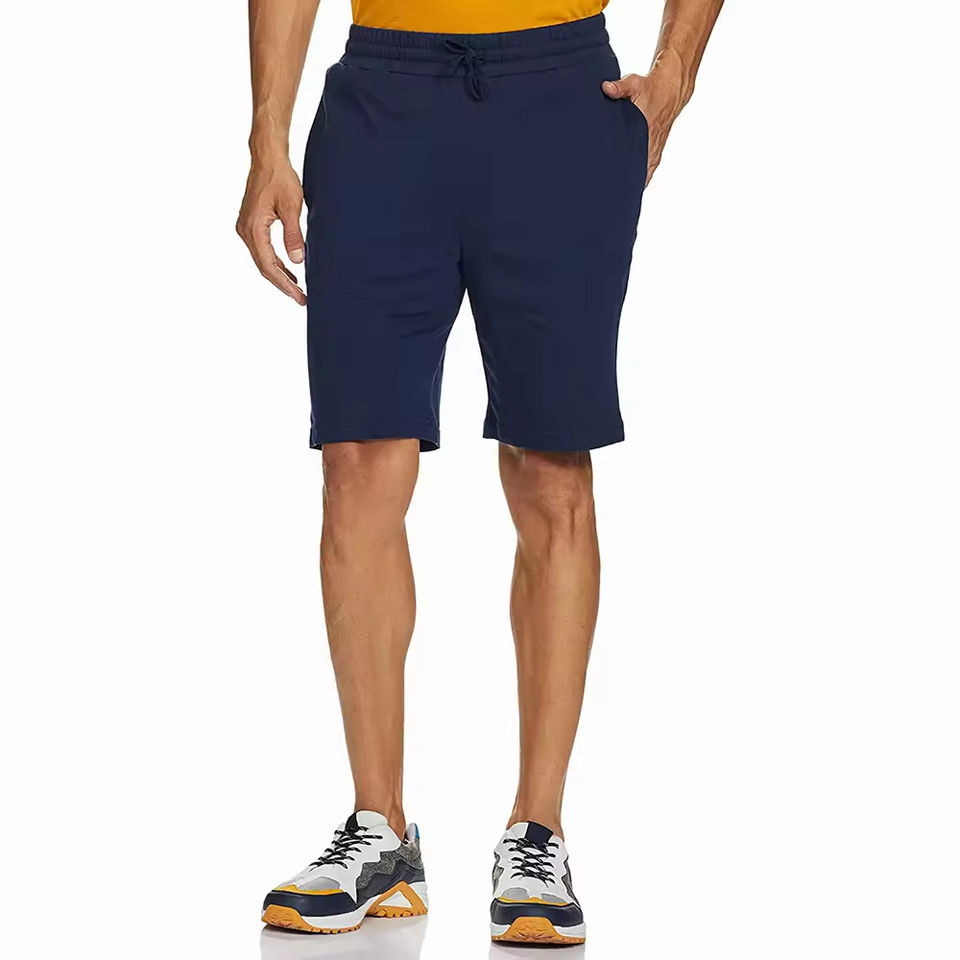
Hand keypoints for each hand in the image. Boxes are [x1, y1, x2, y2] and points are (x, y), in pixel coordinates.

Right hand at [236, 159, 306, 304]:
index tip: (299, 297)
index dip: (285, 284)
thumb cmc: (280, 178)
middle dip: (283, 284)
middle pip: (264, 267)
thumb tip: (297, 261)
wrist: (267, 158)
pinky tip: (289, 269)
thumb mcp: (292, 207)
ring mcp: (245, 227)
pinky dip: (275, 262)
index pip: (269, 266)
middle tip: (301, 299)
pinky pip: (262, 250)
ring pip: (263, 260)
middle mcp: (245, 230)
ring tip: (297, 289)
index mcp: (253, 228)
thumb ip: (294, 235)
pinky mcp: (250, 224)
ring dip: (279, 275)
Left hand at [602, 52, 685, 185]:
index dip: (624, 168)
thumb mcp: (634, 83)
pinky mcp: (657, 148)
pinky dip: (644, 178)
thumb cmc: (650, 87)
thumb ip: (619, 87)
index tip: (613, 179)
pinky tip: (635, 189)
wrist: (671, 89)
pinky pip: (651, 168)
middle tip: (612, 194)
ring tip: (623, 198)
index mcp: (646, 128)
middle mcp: (652, 141)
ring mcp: (656, 147)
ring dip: (636, 183)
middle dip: (626, 181)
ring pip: (646, 171)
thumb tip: (606, 88)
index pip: (634, 154)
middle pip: (639, 168)